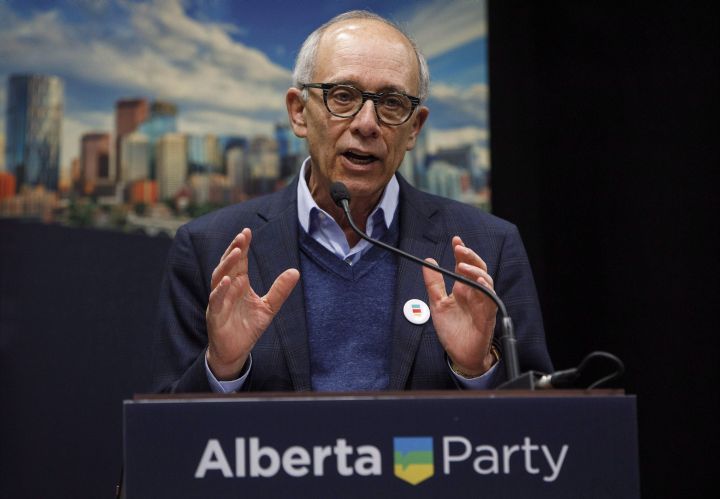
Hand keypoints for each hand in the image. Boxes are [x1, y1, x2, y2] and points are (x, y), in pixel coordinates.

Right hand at [205, 228, 299, 379]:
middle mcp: (227, 289)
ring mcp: (219, 301)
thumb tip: (295, 271)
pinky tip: (227, 281)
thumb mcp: (269, 307)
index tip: (247, 232)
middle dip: (234, 250)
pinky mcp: (215, 315)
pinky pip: (216, 300)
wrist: (236, 351)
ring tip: (237, 252)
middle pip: (228, 265)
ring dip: (227, 265)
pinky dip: (220, 290)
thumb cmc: (249, 327)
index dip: (243, 246)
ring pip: (219, 278)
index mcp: (239, 284)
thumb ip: (280, 290)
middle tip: (242, 236)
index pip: (240, 262)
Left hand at [422, 236, 496, 376]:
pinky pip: (491, 299)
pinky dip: (486, 289)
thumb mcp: (437, 303)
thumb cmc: (452, 330)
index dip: (461, 252)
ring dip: (475, 271)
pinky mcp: (488, 315)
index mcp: (462, 288)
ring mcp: (482, 303)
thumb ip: (433, 284)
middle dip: (470, 256)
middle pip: (477, 268)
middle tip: (459, 248)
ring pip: (486, 280)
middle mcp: (474, 293)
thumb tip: (428, 262)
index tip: (455, 239)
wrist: (459, 355)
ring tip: (462, 266)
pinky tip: (479, 282)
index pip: (464, 265)